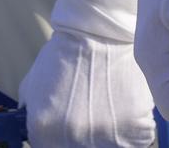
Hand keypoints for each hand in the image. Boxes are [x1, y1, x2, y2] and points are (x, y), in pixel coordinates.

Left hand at [19, 0, 154, 147]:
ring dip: (112, 135)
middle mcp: (73, 139)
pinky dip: (136, 128)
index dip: (59, 142)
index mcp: (44, 132)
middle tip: (94, 116)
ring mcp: (105, 137)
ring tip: (112, 110)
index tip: (68, 133)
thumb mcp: (34, 84)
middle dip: (85, 138)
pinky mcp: (135, 129)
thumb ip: (31, 115)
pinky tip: (127, 106)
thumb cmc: (66, 54)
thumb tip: (35, 134)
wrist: (99, 31)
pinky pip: (138, 141)